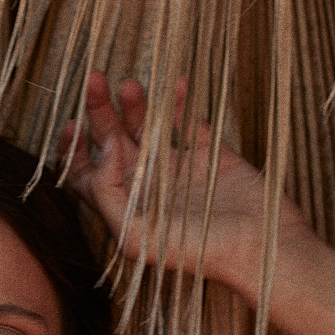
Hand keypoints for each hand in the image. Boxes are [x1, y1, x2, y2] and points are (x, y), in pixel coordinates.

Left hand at [59, 73, 273, 295]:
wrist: (261, 249)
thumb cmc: (199, 254)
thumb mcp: (137, 236)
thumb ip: (109, 192)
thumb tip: (104, 147)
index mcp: (127, 207)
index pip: (89, 174)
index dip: (74, 150)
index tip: (72, 124)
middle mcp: (148, 186)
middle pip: (113, 141)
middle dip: (100, 111)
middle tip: (96, 80)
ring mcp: (180, 168)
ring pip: (148, 127)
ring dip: (136, 104)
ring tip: (129, 83)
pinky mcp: (211, 155)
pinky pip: (190, 121)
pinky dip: (181, 102)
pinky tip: (176, 84)